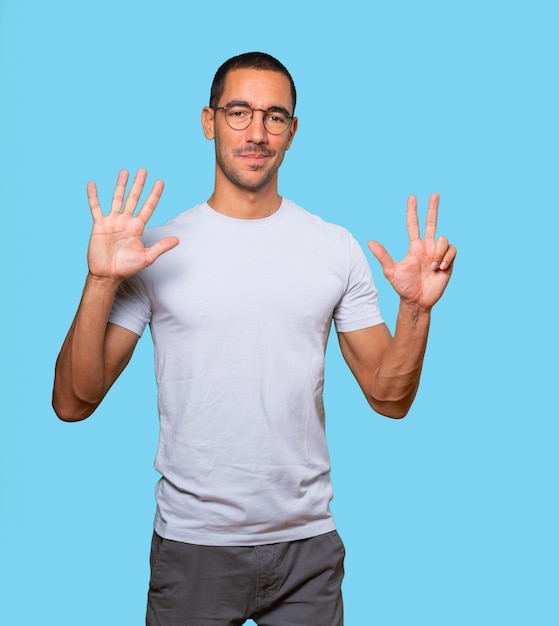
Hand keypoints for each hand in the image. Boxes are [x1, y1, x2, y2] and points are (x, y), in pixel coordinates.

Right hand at [87, 168, 178, 281]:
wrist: (107, 274)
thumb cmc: (127, 267)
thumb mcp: (146, 257)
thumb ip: (161, 247)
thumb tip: (178, 240)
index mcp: (137, 228)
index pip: (148, 207)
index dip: (154, 195)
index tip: (161, 182)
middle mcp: (126, 221)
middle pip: (134, 199)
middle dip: (139, 185)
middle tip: (143, 170)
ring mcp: (112, 222)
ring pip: (117, 199)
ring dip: (121, 185)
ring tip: (125, 172)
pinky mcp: (99, 225)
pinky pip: (95, 208)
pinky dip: (93, 196)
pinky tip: (92, 184)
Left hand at [368, 194, 455, 310]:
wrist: (417, 301)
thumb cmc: (403, 287)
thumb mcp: (391, 271)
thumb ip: (383, 256)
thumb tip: (370, 242)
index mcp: (414, 247)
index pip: (413, 225)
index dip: (413, 212)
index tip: (412, 197)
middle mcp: (427, 247)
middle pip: (431, 223)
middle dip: (433, 209)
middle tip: (434, 194)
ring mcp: (438, 254)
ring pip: (443, 240)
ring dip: (437, 252)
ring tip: (432, 267)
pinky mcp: (448, 261)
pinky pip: (452, 250)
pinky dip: (446, 257)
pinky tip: (440, 268)